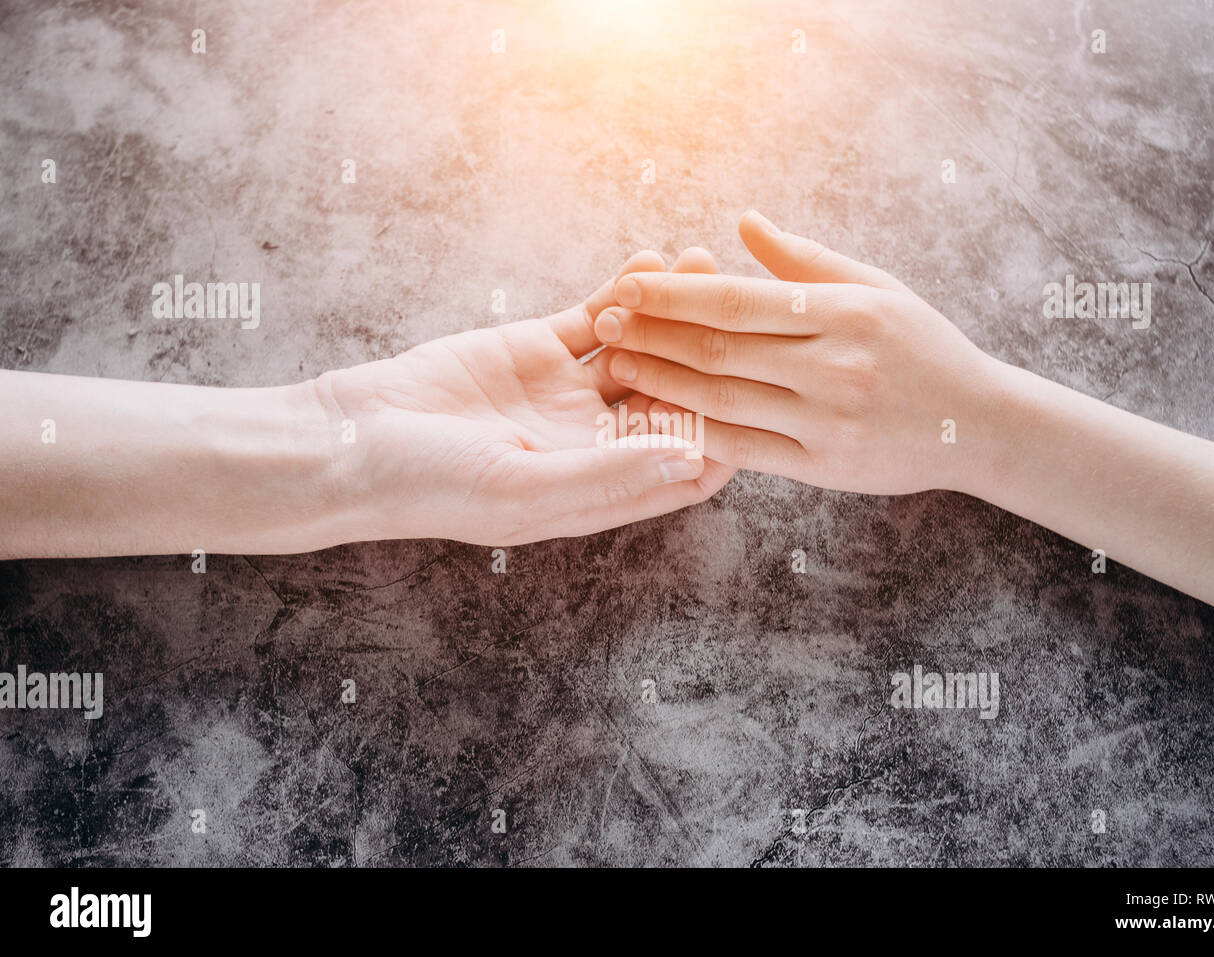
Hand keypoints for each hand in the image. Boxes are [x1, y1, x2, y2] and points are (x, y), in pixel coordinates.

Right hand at [313, 248, 735, 545]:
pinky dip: (622, 290)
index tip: (753, 395)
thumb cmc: (432, 486)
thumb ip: (611, 472)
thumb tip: (698, 460)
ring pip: (640, 348)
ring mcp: (568, 393)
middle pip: (670, 397)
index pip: (684, 465)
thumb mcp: (525, 490)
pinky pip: (594, 316)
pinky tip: (651, 259)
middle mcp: (594, 441)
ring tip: (703, 264)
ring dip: (672, 312)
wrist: (353, 439)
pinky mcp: (537, 349)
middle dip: (707, 356)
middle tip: (740, 309)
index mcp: (600, 486)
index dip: (724, 434)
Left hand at [592, 211, 1006, 496]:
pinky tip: (658, 417)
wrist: (977, 424)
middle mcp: (834, 365)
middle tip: (603, 320)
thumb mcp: (877, 288)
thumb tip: (741, 222)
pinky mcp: (823, 466)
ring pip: (724, 399)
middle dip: (653, 332)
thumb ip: (805, 259)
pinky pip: (746, 448)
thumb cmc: (923, 347)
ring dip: (662, 381)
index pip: (739, 297)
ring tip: (619, 364)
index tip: (627, 282)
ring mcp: (827, 420)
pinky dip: (697, 433)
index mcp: (845, 312)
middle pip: (722, 347)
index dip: (675, 291)